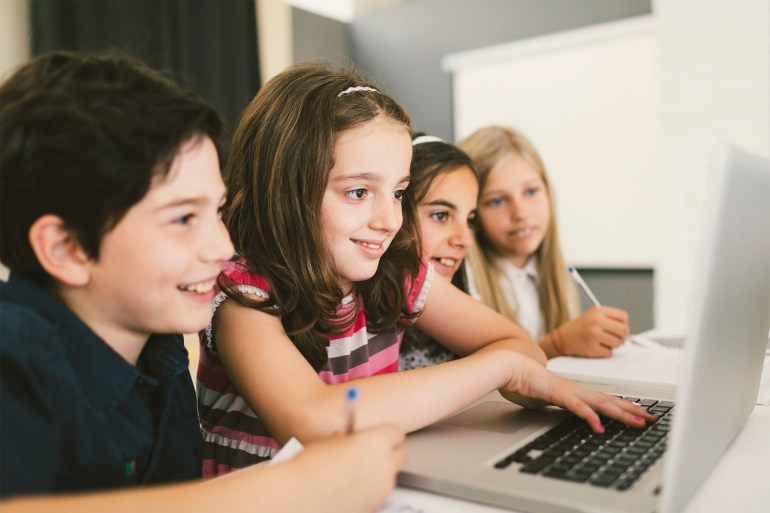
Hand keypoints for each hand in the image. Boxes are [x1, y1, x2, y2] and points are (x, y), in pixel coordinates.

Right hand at [284, 424, 406, 512]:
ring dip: (379, 474)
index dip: (383, 434)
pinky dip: (370, 492)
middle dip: (388, 454)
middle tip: (369, 455)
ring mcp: (382, 489)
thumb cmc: (309, 468)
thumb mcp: (328, 442)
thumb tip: (348, 439)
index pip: (395, 432)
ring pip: (390, 477)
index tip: (374, 437)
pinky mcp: (376, 506)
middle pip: (401, 455)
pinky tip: (350, 490)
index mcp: (376, 442)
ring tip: (354, 474)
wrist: (299, 497)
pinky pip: (379, 495)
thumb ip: (346, 438)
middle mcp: (385, 465)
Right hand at [498, 353, 655, 432]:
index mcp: (576, 392)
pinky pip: (578, 408)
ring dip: (621, 414)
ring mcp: (570, 392)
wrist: (513, 368)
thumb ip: (558, 404)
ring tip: (638, 423)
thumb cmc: (527, 381)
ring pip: (602, 404)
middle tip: (652, 418)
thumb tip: (563, 411)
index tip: (641, 413)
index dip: (625, 407)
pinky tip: (599, 427)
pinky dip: (590, 418)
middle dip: (633, 411)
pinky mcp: (559, 394)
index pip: (606, 400)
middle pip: (611, 401)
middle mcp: (578, 390)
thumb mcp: (548, 398)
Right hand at [549, 307, 629, 357]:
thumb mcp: (594, 315)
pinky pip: (609, 353)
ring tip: (603, 341)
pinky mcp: (592, 348)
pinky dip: (605, 352)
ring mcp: (594, 335)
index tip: (619, 327)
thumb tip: (627, 331)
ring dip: (613, 345)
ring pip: (618, 343)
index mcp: (598, 311)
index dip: (624, 323)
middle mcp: (596, 322)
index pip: (623, 316)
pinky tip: (597, 347)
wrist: (563, 338)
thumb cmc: (581, 327)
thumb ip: (610, 318)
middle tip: (617, 337)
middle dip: (623, 336)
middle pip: (624, 330)